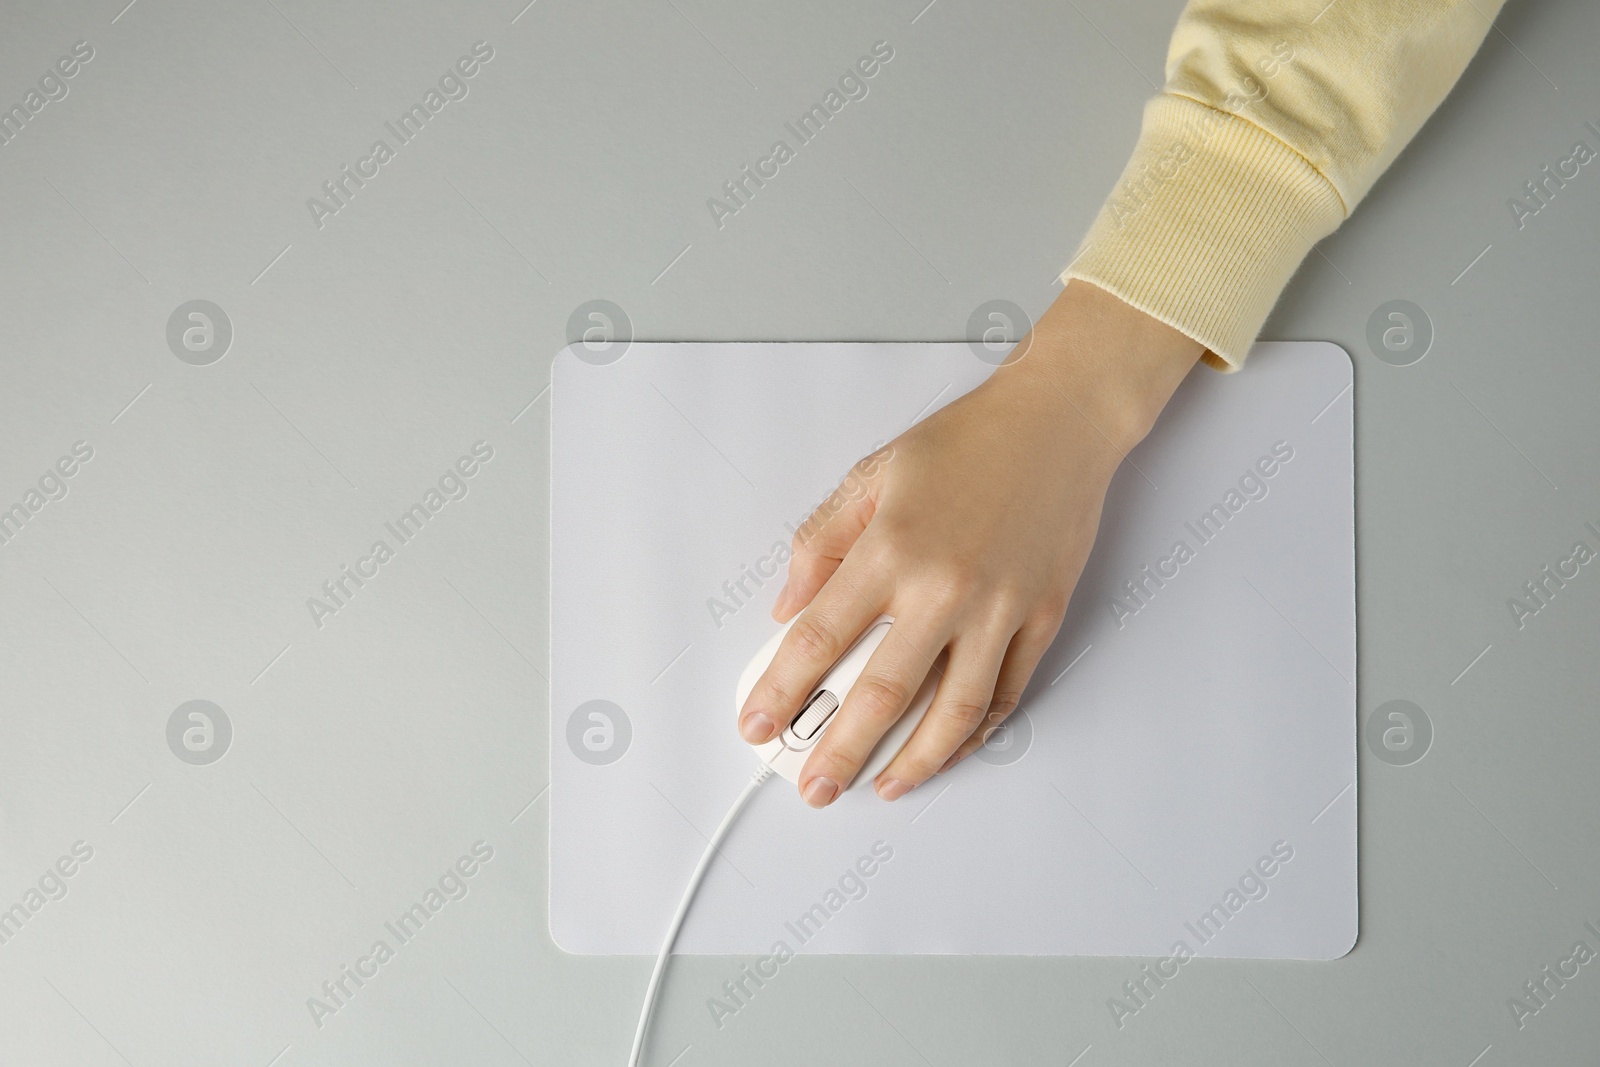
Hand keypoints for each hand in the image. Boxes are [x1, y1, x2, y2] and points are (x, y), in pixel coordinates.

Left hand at [736, 281, 1203, 806]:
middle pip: (882, 693)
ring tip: (882, 787)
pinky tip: (946, 750)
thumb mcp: (872, 475)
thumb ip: (820, 542)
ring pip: (952, 712)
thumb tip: (789, 607)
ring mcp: (999, 608)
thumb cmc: (967, 443)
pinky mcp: (1042, 618)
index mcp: (891, 547)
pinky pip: (1005, 695)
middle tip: (813, 787)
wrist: (1058, 423)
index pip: (820, 637)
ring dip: (913, 762)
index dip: (782, 690)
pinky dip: (974, 734)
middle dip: (839, 751)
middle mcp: (944, 586)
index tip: (759, 724)